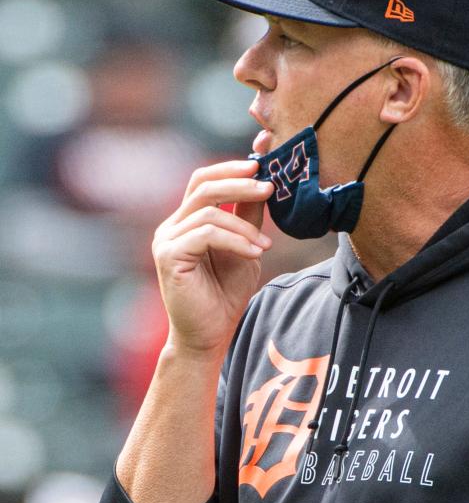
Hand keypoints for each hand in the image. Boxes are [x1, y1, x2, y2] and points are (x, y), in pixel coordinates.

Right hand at [152, 159, 272, 355]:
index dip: (230, 168)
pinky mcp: (168, 256)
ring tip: (265, 246)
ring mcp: (166, 239)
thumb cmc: (224, 296)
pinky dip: (235, 240)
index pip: (203, 180)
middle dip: (239, 182)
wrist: (209, 335)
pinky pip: (205, 234)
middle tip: (269, 187)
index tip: (261, 166)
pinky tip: (254, 254)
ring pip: (209, 211)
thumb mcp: (244, 249)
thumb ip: (247, 219)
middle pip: (202, 185)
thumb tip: (264, 184)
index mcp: (186, 221)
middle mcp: (172, 226)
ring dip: (244, 226)